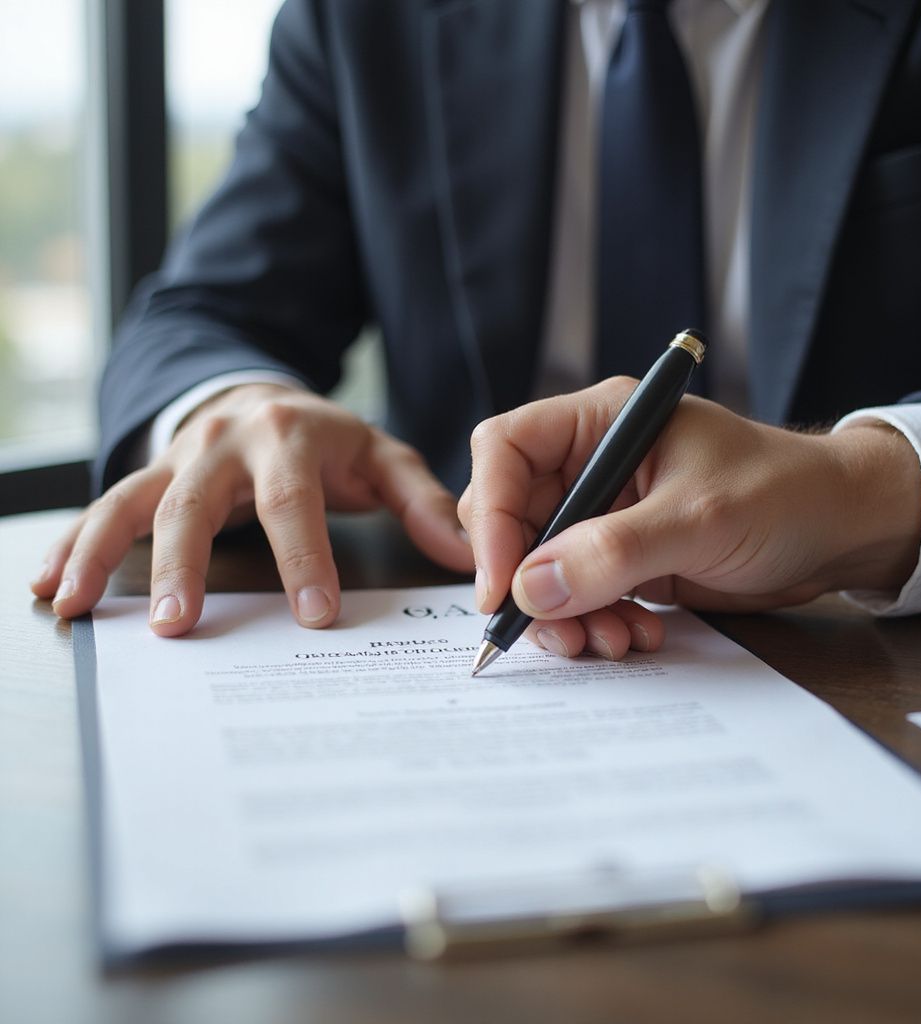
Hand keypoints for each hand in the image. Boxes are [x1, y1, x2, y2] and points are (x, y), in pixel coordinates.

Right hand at [32, 385, 473, 633]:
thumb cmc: (329, 441)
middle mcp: (225, 443)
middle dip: (184, 564)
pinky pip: (104, 507)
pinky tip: (51, 585)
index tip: (314, 616)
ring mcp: (180, 458)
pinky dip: (73, 544)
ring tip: (76, 607)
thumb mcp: (382, 459)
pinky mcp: (150, 475)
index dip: (304, 557)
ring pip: (132, 501)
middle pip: (196, 501)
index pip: (295, 501)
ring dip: (99, 552)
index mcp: (292, 438)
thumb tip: (466, 557)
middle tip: (178, 626)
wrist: (264, 399)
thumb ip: (424, 504)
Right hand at [460, 380, 920, 659]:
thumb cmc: (785, 493)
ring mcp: (604, 514)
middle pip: (512, 516)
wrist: (842, 530)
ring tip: (607, 642)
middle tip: (554, 631)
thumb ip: (612, 552)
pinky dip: (591, 622)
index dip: (488, 513)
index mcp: (601, 422)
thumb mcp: (698, 518)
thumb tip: (529, 591)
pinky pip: (577, 593)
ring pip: (539, 565)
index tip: (501, 584)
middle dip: (525, 580)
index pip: (505, 450)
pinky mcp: (621, 558)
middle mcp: (592, 464)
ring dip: (560, 613)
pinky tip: (633, 635)